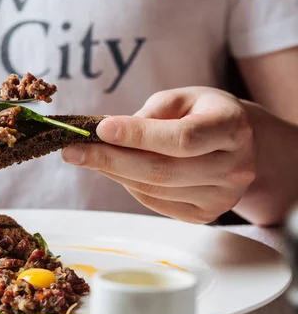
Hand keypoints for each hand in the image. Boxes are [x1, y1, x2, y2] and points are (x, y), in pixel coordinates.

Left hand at [62, 87, 256, 223]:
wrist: (242, 144)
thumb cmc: (204, 114)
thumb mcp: (184, 98)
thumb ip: (151, 114)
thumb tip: (108, 134)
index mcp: (233, 128)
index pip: (182, 137)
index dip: (138, 135)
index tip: (100, 129)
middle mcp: (234, 167)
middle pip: (163, 170)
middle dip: (110, 160)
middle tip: (72, 151)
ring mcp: (221, 197)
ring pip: (154, 189)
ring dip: (113, 172)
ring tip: (87, 155)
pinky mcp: (204, 215)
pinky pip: (155, 202)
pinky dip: (129, 184)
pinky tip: (115, 169)